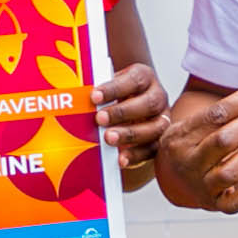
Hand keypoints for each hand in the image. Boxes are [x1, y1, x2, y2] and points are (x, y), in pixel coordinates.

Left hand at [93, 61, 168, 187]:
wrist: (130, 111)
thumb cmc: (114, 97)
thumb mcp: (108, 87)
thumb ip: (97, 90)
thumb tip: (74, 93)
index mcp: (144, 77)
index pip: (134, 79)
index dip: (115, 88)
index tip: (94, 96)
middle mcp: (157, 96)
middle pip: (149, 103)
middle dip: (123, 112)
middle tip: (99, 119)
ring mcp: (162, 119)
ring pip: (155, 127)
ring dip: (130, 134)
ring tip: (108, 138)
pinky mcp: (159, 140)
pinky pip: (153, 149)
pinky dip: (136, 155)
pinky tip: (120, 159)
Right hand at [156, 83, 237, 213]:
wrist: (173, 178)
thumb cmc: (190, 146)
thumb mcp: (192, 126)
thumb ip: (217, 116)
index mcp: (180, 138)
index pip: (214, 116)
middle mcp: (188, 163)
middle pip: (221, 142)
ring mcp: (201, 186)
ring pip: (229, 173)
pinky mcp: (214, 203)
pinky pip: (235, 203)